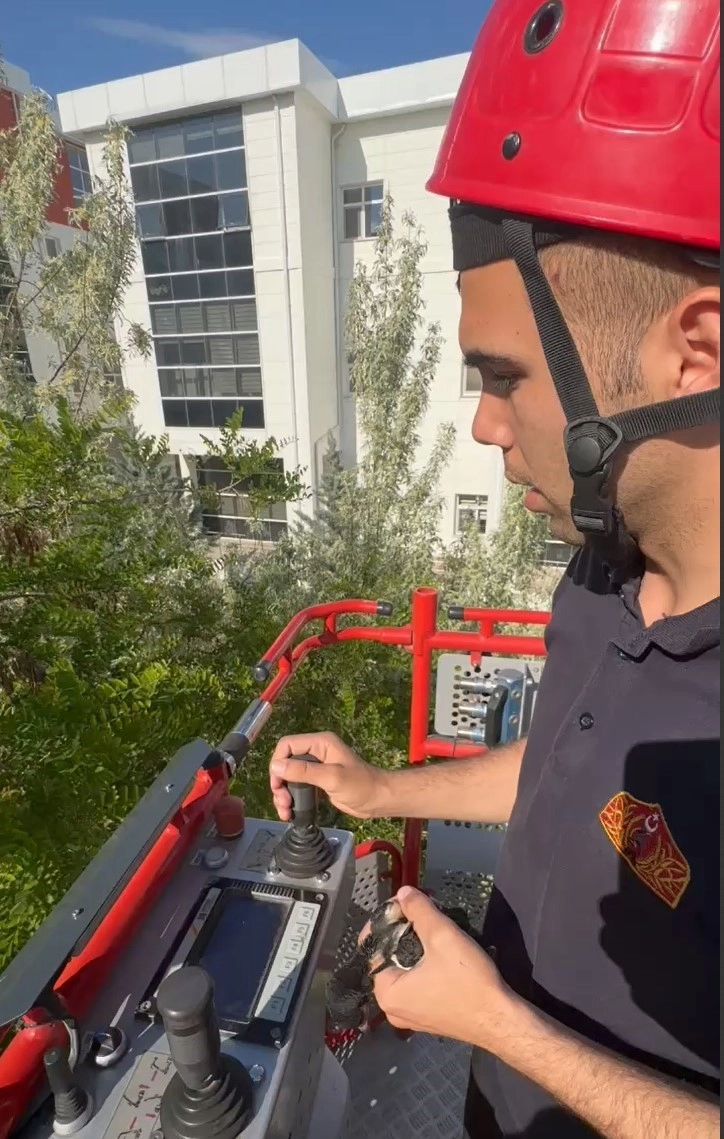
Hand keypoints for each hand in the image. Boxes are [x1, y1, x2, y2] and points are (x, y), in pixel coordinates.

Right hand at [269, 731, 385, 820]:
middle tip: (283, 802)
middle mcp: (316, 752)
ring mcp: (317, 767)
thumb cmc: (360, 786)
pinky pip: (297, 786)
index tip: (277, 784)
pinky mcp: (318, 781)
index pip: (287, 745)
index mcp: (320, 743)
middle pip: (285, 762)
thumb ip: (304, 771)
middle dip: (279, 782)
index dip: (277, 762)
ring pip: (289, 776)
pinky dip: (291, 798)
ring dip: (283, 793)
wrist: (378, 800)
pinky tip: (290, 812)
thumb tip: (276, 766)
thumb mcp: (331, 777)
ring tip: (286, 811)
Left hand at [370, 887, 512, 1048]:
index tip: (404, 905)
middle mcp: (393, 1009)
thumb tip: (402, 892)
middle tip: (424, 913)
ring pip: (405, 970)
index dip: (386, 921)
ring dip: (418, 946)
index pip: (372, 947)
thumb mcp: (442, 937)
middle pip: (389, 958)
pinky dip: (426, 965)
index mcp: (387, 994)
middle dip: (405, 932)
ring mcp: (411, 1016)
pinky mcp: (429, 1016)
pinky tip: (444, 952)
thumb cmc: (469, 982)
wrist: (502, 1020)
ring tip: (436, 928)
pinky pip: (418, 983)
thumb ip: (419, 911)